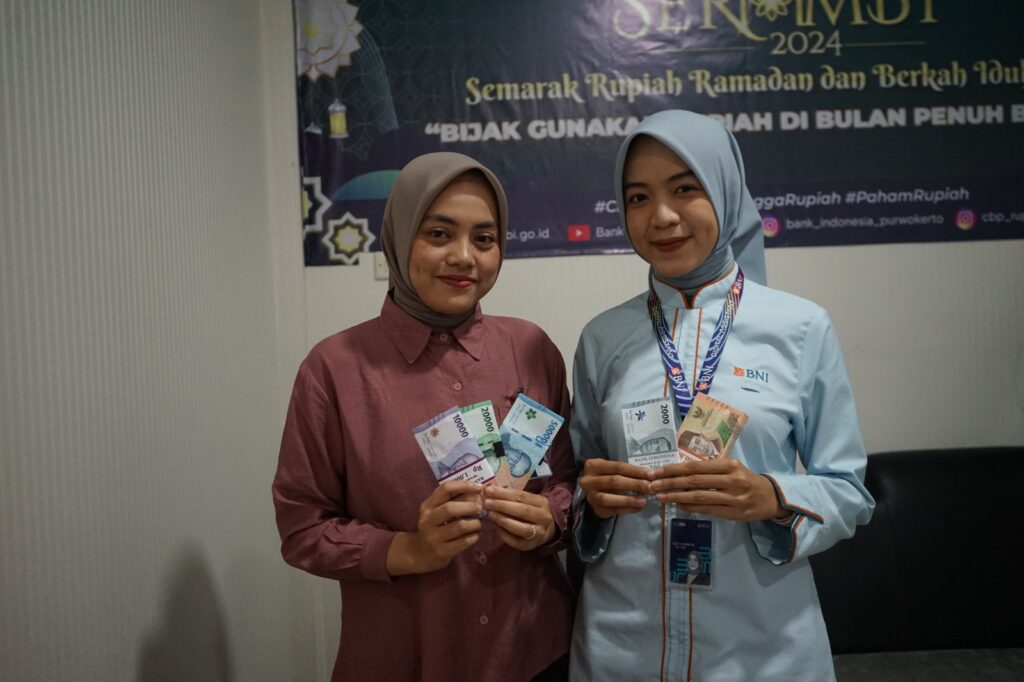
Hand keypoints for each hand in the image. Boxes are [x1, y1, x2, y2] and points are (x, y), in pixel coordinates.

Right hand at [386, 481, 483, 575]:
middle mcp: (427, 520)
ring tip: (479, 524)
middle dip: (470, 506)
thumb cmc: (435, 528)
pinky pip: (463, 542)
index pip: (445, 489)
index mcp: (427, 506)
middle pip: (450, 508)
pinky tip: (476, 535)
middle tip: (480, 508)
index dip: (464, 485)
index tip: (479, 487)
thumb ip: (454, 500)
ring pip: (460, 526)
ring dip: (475, 523)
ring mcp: (433, 537)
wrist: (421, 554)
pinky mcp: (441, 552)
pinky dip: (474, 537)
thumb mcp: (437, 512)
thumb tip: (479, 490)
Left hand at [482, 485, 554, 550]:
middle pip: (522, 511)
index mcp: (542, 502)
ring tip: (490, 514)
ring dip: (503, 520)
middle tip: (487, 503)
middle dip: (502, 506)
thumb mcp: (526, 501)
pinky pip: (515, 540)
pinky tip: (494, 526)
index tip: (489, 490)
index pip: (522, 496)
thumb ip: (510, 497)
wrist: (544, 531)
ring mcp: (538, 533)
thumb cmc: (530, 511)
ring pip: (521, 528)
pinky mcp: (529, 546)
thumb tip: (489, 491)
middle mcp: (543, 518)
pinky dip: (503, 533)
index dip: (504, 493)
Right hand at [578, 458, 654, 518]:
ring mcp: (591, 496)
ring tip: (644, 500)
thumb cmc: (607, 475)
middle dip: (635, 484)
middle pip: (614, 481)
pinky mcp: (596, 510)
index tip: (652, 474)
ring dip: (629, 499)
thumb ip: (626, 471)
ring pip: (610, 498)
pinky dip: (628, 509)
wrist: (593, 490)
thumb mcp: (612, 468)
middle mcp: (588, 481)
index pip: (617, 467)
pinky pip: (613, 510)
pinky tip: (639, 507)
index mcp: (593, 466)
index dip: (635, 471)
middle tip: (651, 487)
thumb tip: (649, 476)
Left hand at [650, 459, 785, 521]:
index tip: (657, 471)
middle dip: (670, 482)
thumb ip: (709, 470)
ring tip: (660, 496)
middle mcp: (731, 479)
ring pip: (698, 496)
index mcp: (728, 465)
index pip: (695, 467)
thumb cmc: (746, 479)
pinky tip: (677, 505)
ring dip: (676, 496)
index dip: (674, 469)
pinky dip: (690, 507)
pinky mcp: (734, 513)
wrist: (771, 497)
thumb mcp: (731, 468)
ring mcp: (733, 497)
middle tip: (652, 484)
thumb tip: (680, 473)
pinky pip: (707, 509)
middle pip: (694, 481)